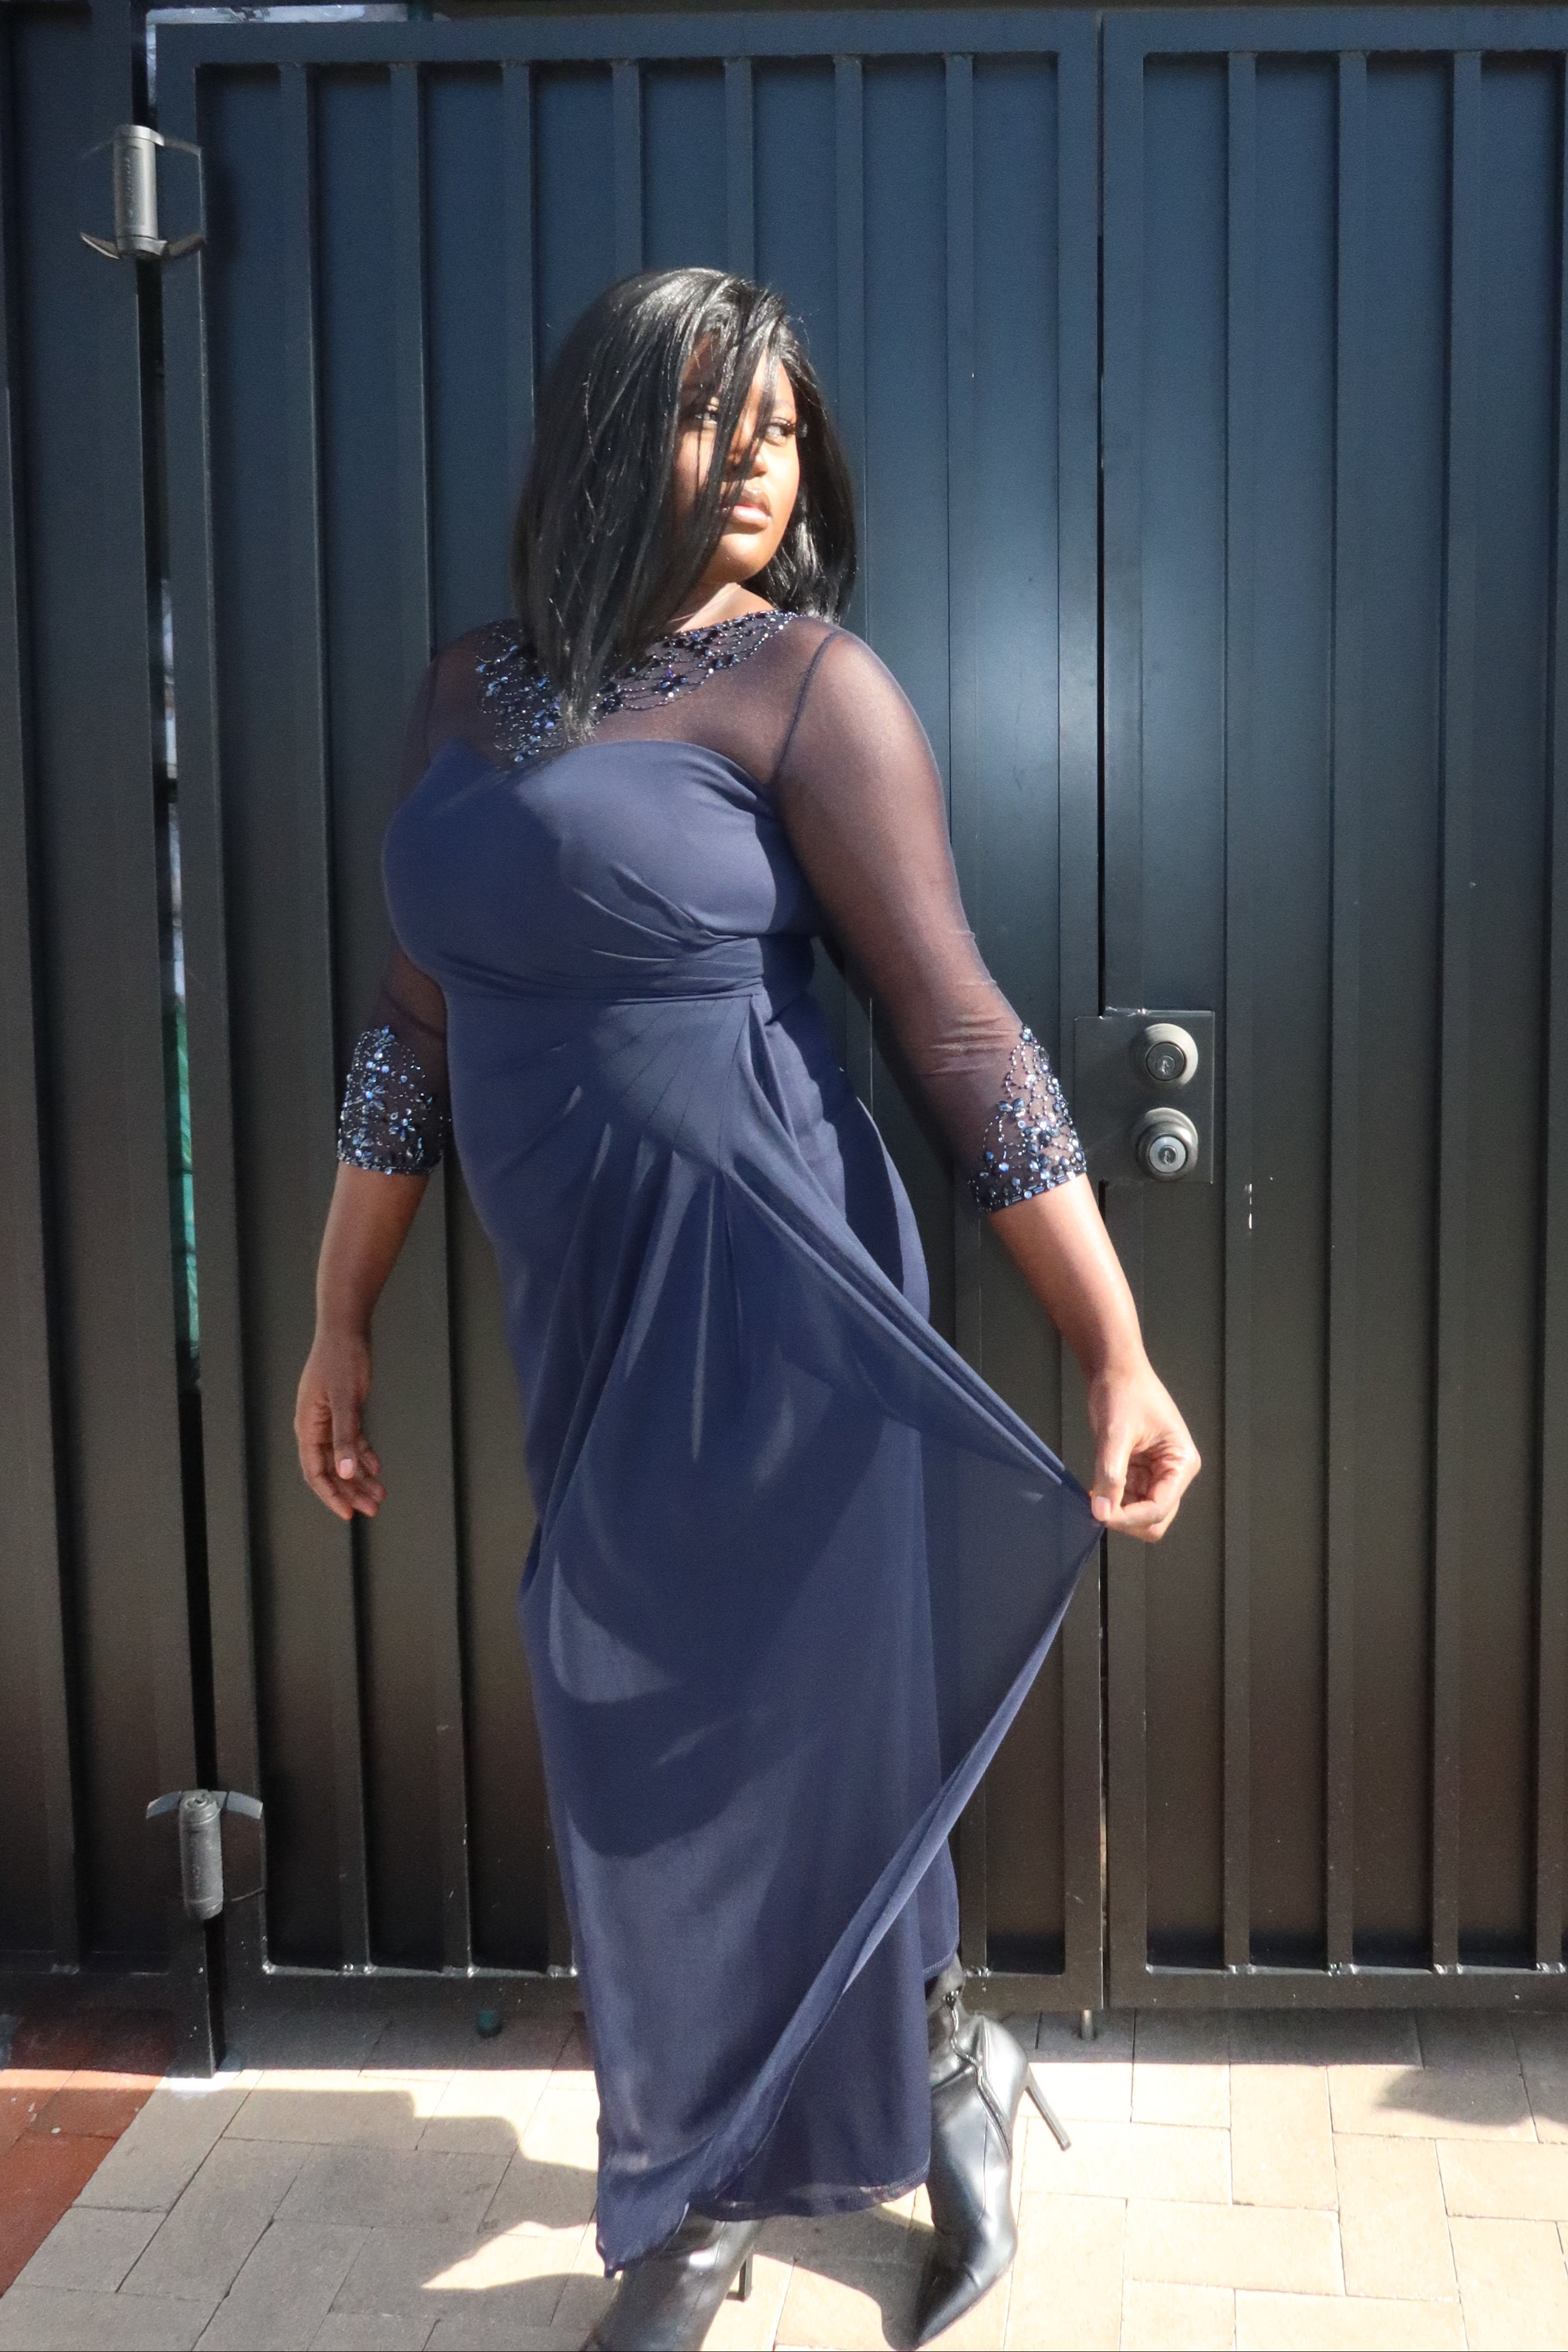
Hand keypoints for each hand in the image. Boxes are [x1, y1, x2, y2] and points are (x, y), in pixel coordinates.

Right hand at [295, 1328, 384, 1521]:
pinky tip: (377, 1469)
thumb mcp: (346, 1400)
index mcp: (308, 1426)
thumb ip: (346, 1437)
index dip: (331, 1494)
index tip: (349, 1513)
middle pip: (330, 1469)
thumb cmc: (342, 1360)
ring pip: (343, 1458)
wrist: (345, 1329)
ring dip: (360, 1478)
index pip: (315, 1471)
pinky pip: (351, 1441)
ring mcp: (328, 1419)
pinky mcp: (343, 1410)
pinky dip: (364, 1455)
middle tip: (373, 1509)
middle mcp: (314, 1426)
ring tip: (380, 1495)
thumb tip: (346, 1473)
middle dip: (350, 1491)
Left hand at [1085, 1356, 1198, 1541]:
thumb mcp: (1115, 1434)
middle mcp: (1174, 1472)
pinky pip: (1128, 1498)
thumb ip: (1110, 1476)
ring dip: (1117, 1510)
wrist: (1115, 1368)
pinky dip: (1112, 1500)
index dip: (1130, 1518)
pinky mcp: (1141, 1471)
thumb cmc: (1123, 1391)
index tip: (1100, 1516)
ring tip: (1093, 1496)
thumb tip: (1101, 1512)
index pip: (1160, 1507)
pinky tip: (1095, 1491)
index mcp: (1181, 1462)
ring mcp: (1157, 1473)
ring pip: (1141, 1512)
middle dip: (1127, 1519)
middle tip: (1096, 1510)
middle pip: (1156, 1517)